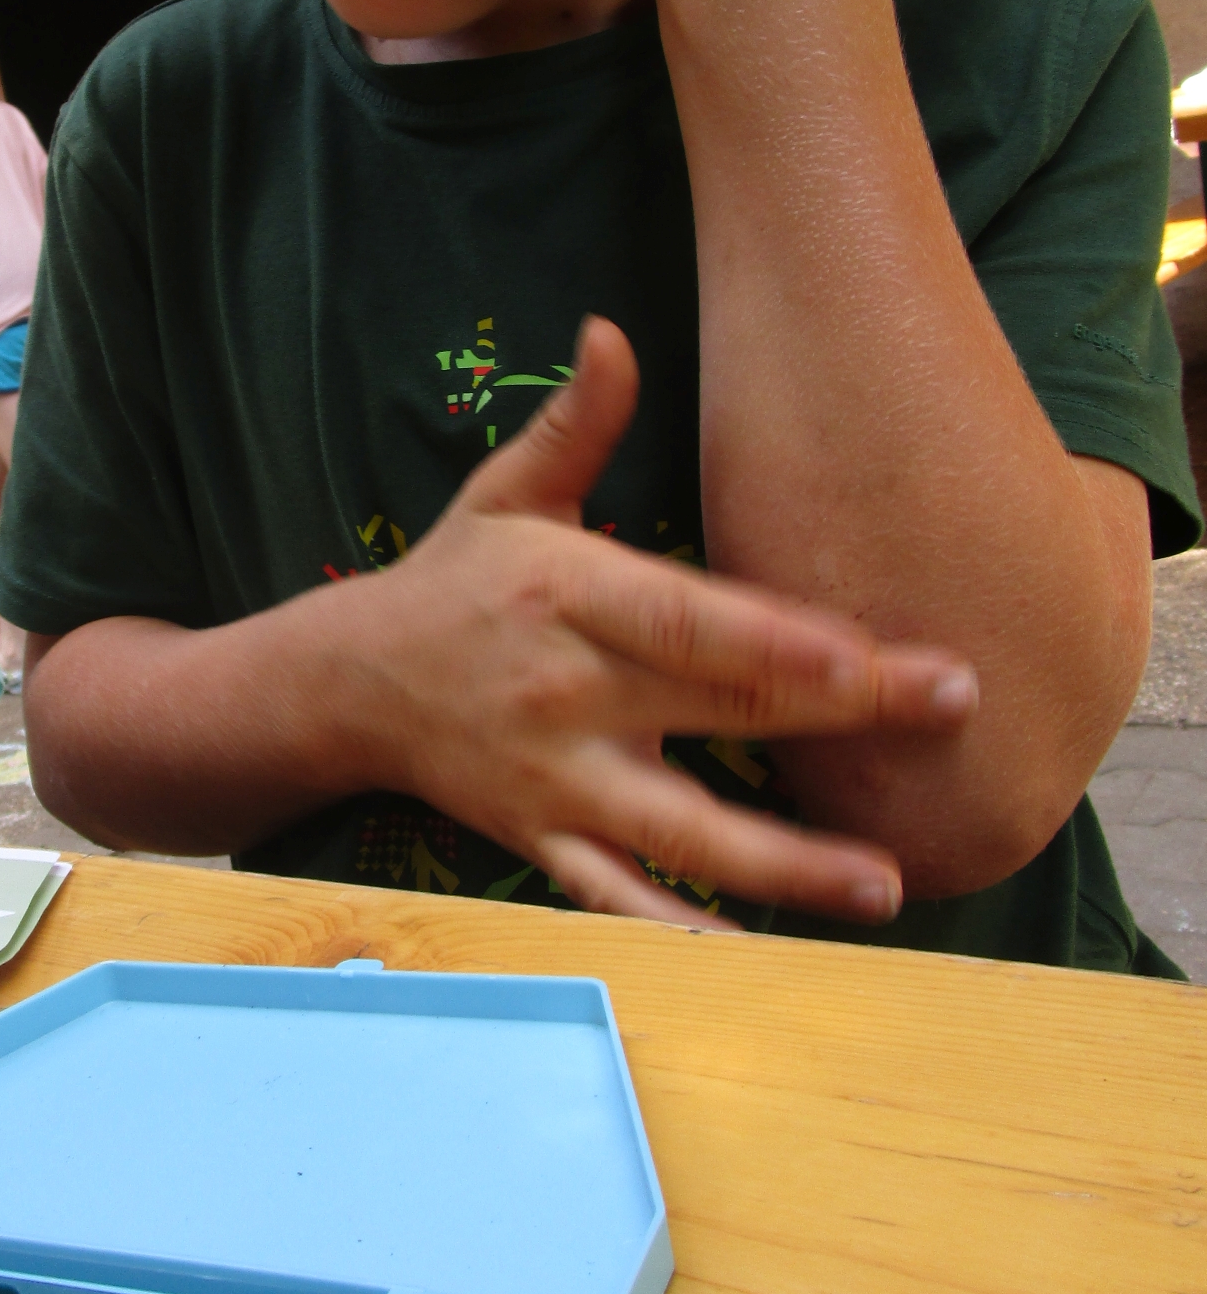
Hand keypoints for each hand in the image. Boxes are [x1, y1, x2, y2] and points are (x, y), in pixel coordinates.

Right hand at [348, 317, 977, 927]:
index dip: (782, 637)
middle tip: (950, 709)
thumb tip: (612, 331)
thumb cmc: (451, 581)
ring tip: (884, 883)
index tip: (874, 648)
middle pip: (717, 709)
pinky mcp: (540, 841)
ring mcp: (555, 779)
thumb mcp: (505, 493)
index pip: (691, 619)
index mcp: (568, 595)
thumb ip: (575, 422)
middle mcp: (566, 693)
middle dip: (839, 717)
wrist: (342, 685)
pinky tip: (764, 961)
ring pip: (680, 830)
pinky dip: (683, 937)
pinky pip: (617, 900)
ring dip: (784, 865)